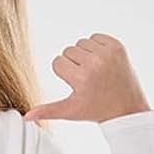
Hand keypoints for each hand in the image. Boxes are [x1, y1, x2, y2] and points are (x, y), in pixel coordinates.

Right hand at [23, 33, 149, 123]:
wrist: (127, 107)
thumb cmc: (96, 110)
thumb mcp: (70, 111)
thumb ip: (47, 111)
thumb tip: (26, 116)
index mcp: (81, 78)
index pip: (57, 62)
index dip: (64, 73)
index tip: (76, 84)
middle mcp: (94, 63)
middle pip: (68, 50)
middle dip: (74, 63)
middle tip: (87, 79)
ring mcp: (107, 53)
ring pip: (81, 43)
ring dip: (85, 54)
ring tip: (95, 70)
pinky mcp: (117, 45)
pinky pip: (96, 37)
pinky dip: (97, 47)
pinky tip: (103, 62)